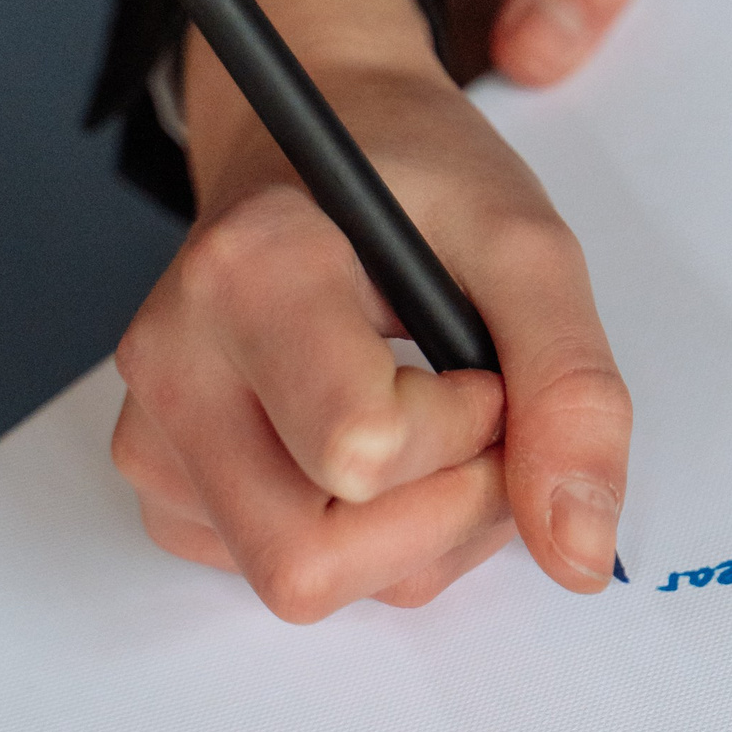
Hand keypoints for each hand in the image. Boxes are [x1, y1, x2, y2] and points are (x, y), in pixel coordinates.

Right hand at [112, 0, 630, 619]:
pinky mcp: (166, 488)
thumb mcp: (526, 246)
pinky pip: (290, 575)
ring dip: (418, 529)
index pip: (362, 453)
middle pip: (311, 561)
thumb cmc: (417, 182)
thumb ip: (570, 390)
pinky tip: (382, 448)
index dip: (463, 429)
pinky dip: (373, 539)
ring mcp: (154, 436)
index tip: (480, 359)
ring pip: (308, 582)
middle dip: (438, 513)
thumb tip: (578, 555)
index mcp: (246, 274)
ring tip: (432, 419)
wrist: (320, 149)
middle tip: (473, 412)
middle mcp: (172, 363)